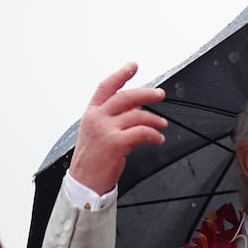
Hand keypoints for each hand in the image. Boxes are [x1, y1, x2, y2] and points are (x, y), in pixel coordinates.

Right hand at [69, 62, 166, 194]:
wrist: (85, 182)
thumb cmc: (93, 159)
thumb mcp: (99, 132)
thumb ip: (114, 118)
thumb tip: (138, 108)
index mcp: (92, 113)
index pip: (107, 87)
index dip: (121, 75)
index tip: (133, 66)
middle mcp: (98, 118)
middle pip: (126, 97)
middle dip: (147, 93)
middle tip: (160, 94)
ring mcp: (106, 129)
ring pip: (138, 115)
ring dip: (154, 119)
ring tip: (163, 125)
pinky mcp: (115, 143)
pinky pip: (142, 132)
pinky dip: (154, 135)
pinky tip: (158, 139)